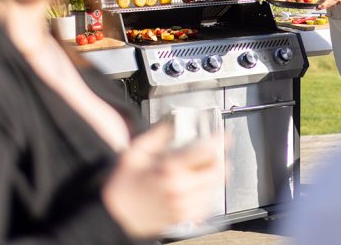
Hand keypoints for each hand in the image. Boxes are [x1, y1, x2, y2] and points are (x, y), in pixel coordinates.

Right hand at [102, 123, 223, 238]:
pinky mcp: (184, 218)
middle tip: (217, 151)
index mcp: (169, 168)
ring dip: (216, 175)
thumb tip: (171, 122)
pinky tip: (200, 185)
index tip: (224, 135)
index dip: (219, 141)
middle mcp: (181, 188)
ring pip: (215, 187)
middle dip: (220, 158)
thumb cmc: (123, 185)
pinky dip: (209, 191)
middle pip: (217, 170)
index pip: (206, 151)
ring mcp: (184, 205)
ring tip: (207, 167)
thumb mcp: (136, 152)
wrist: (115, 214)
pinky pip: (208, 203)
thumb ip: (158, 135)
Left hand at [318, 0, 340, 8]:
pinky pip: (334, 3)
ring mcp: (340, 1)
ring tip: (320, 5)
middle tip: (317, 7)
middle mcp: (338, 0)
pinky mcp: (340, 1)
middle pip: (329, 4)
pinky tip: (326, 2)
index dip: (324, 4)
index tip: (320, 6)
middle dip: (323, 6)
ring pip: (331, 4)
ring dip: (326, 5)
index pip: (329, 0)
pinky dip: (330, 3)